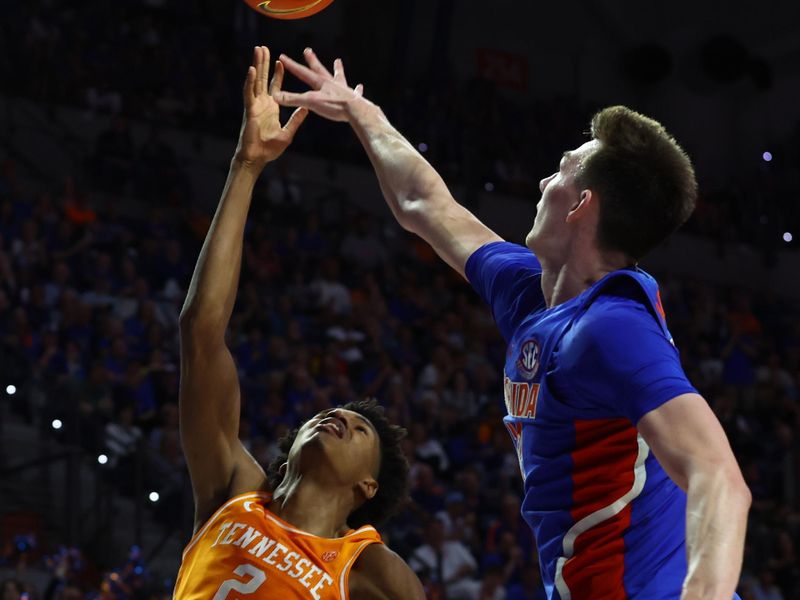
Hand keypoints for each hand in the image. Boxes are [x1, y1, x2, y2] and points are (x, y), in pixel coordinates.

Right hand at [234, 46, 307, 168]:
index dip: (277, 74)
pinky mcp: (249, 110)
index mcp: (271, 108)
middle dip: (264, 63)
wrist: (257, 158)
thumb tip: (306, 110)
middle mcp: (262, 104)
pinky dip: (250, 81)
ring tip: (258, 51)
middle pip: (263, 79)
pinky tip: (252, 70)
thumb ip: (296, 119)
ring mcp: (254, 105)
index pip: (274, 86)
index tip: (281, 61)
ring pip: (255, 81)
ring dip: (257, 65)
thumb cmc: (270, 149)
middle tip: (264, 48)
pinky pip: (249, 93)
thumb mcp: (288, 132)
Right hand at [275, 48, 365, 121]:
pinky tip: (360, 86)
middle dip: (312, 61)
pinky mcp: (354, 98)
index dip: (292, 65)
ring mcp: (344, 89)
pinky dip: (357, 89)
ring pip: (339, 77)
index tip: (283, 56)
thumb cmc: (334, 106)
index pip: (303, 72)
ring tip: (338, 61)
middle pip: (320, 69)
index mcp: (321, 83)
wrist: (356, 111)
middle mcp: (332, 83)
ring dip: (337, 69)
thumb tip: (275, 96)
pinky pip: (355, 92)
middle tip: (307, 50)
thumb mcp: (311, 102)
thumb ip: (293, 99)